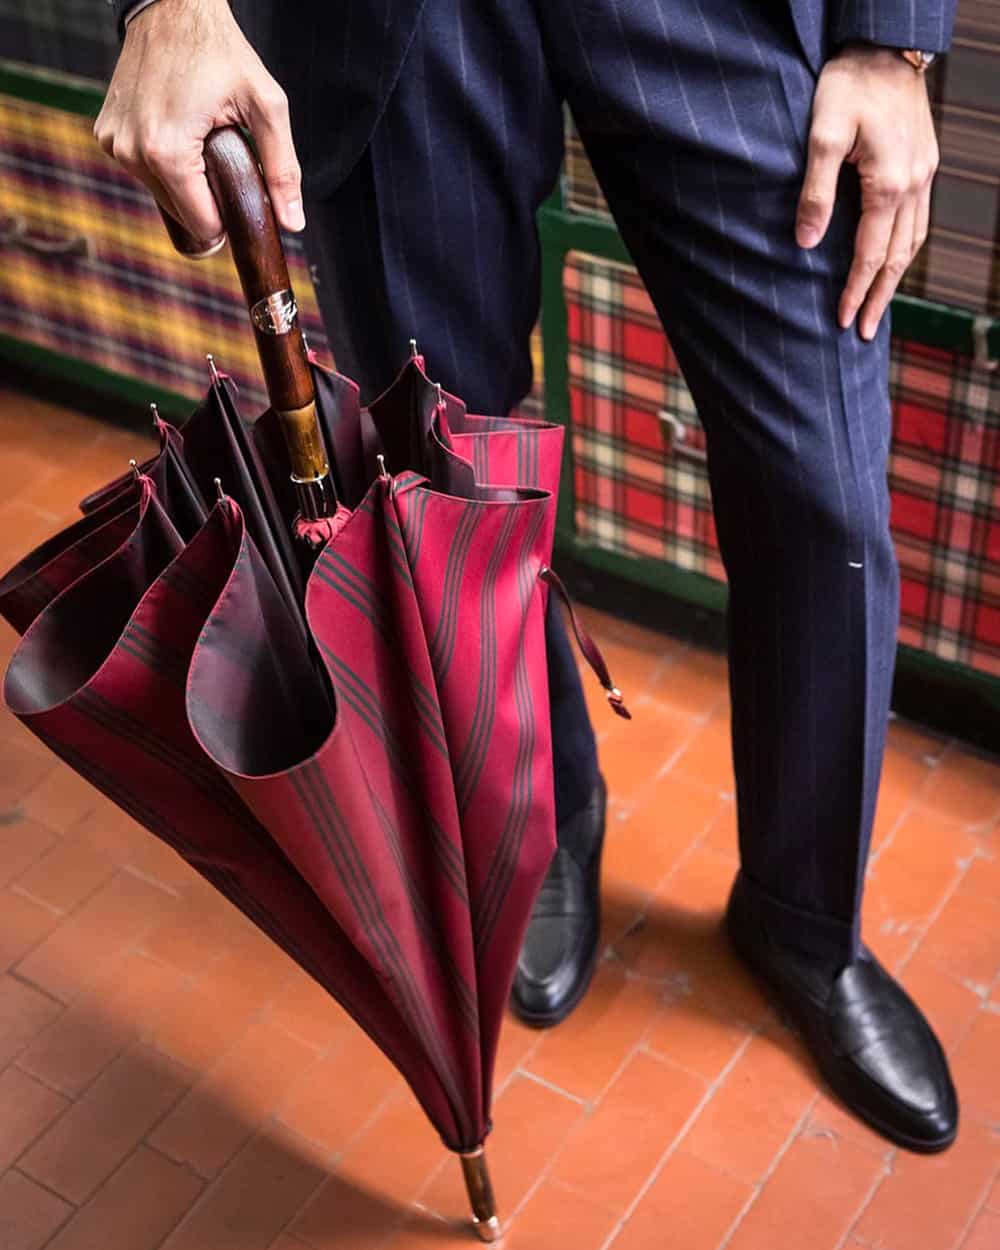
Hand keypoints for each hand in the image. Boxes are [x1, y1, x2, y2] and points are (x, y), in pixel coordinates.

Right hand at [94, 0, 303, 250]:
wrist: (173, 7)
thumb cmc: (220, 51)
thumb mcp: (266, 106)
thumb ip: (282, 169)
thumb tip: (293, 223)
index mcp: (168, 152)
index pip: (201, 225)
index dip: (227, 221)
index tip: (239, 199)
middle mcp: (133, 152)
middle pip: (180, 214)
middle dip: (206, 200)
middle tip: (223, 163)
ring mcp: (114, 143)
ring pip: (160, 195)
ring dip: (185, 182)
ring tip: (201, 143)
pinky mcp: (106, 133)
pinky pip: (142, 170)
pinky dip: (162, 164)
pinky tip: (178, 132)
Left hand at [795, 44, 938, 340]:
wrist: (883, 46)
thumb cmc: (847, 86)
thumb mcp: (820, 136)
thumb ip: (815, 193)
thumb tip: (806, 244)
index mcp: (889, 184)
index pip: (870, 254)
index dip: (855, 291)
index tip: (841, 322)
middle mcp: (915, 184)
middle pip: (898, 257)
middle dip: (878, 297)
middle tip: (863, 333)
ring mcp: (924, 174)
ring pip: (914, 240)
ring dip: (895, 278)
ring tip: (877, 307)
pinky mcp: (924, 163)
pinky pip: (919, 219)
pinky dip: (906, 248)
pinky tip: (893, 261)